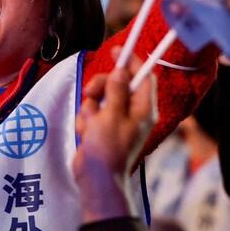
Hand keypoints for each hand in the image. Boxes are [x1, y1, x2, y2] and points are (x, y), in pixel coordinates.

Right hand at [73, 55, 155, 222]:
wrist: (96, 179)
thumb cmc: (108, 148)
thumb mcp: (112, 114)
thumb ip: (116, 90)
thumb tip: (122, 71)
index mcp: (144, 109)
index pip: (144, 77)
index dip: (132, 62)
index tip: (117, 51)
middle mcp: (133, 113)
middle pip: (117, 83)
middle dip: (100, 86)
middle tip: (91, 93)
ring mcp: (116, 121)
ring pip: (99, 97)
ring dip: (90, 107)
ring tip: (90, 124)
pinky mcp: (101, 129)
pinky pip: (91, 112)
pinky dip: (85, 120)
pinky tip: (86, 134)